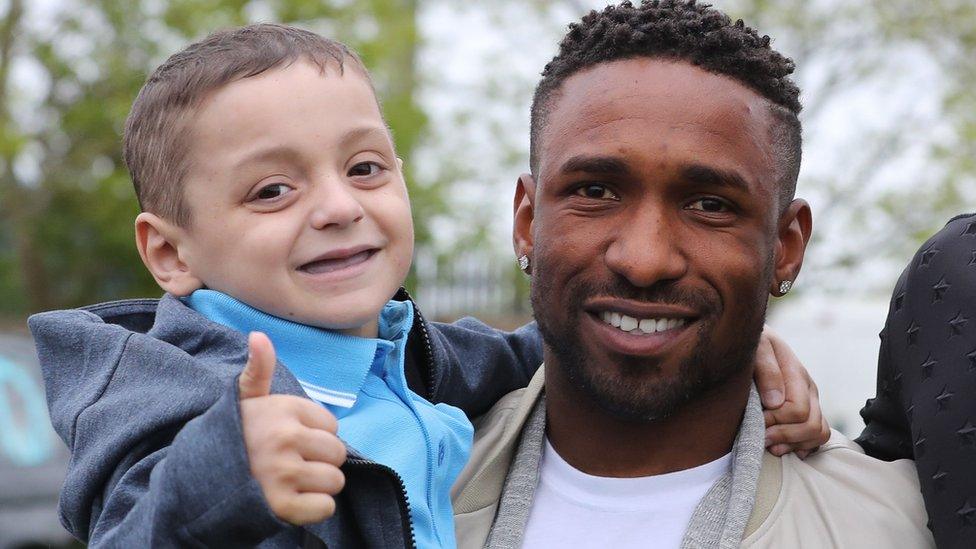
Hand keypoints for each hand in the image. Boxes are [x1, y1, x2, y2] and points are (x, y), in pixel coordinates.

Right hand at [239, 332, 346, 524]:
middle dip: (320, 462)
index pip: (331, 426)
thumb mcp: (244, 400)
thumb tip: (258, 335)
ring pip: (334, 481)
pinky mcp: (282, 506)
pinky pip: (325, 507)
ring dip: (317, 487)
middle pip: (337, 453)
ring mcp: (283, 472)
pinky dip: (313, 510)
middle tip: (292, 465)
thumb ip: (258, 369)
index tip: (289, 441)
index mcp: (282, 409)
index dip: (314, 436)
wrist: (197, 482)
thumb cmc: (233, 436)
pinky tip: (292, 501)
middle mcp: (284, 438)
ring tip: (290, 483)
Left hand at [753, 325, 830, 457]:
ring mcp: (810, 401)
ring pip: (818, 433)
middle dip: (784, 436)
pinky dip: (801, 446)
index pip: (798, 410)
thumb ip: (766, 370)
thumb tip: (775, 402)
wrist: (752, 339)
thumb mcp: (756, 347)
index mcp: (797, 374)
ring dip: (794, 444)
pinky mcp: (806, 411)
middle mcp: (808, 389)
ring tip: (770, 445)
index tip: (756, 420)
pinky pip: (816, 437)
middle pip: (812, 426)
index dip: (776, 421)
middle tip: (760, 437)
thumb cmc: (751, 344)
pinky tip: (781, 447)